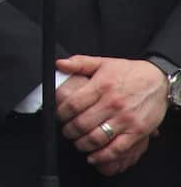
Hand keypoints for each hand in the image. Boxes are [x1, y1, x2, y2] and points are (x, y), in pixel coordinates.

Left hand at [55, 55, 166, 171]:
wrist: (158, 81)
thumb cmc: (129, 72)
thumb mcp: (103, 62)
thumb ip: (79, 63)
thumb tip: (60, 64)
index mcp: (102, 86)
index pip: (73, 104)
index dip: (61, 113)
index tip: (58, 116)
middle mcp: (113, 103)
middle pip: (82, 123)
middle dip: (68, 131)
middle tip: (66, 131)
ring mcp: (125, 119)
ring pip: (97, 138)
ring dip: (82, 144)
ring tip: (77, 142)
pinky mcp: (137, 131)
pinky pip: (117, 148)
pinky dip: (103, 156)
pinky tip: (93, 155)